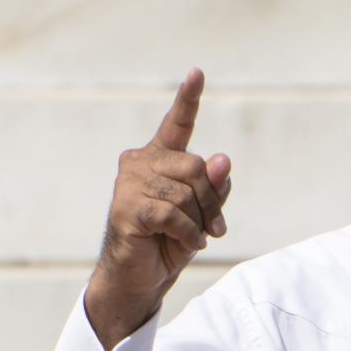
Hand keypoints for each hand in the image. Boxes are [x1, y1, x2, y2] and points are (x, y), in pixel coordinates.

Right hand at [85, 68, 231, 350]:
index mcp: (160, 159)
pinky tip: (186, 243)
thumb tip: (223, 159)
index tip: (197, 72)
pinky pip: (174, 214)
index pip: (177, 124)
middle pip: (197, 168)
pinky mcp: (127, 208)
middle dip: (212, 202)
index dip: (188, 98)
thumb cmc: (170, 242)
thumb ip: (214, 186)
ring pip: (187, 194)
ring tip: (193, 239)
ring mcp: (129, 184)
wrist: (140, 279)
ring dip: (199, 222)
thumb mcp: (203, 213)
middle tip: (213, 228)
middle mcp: (140, 162)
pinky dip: (189, 234)